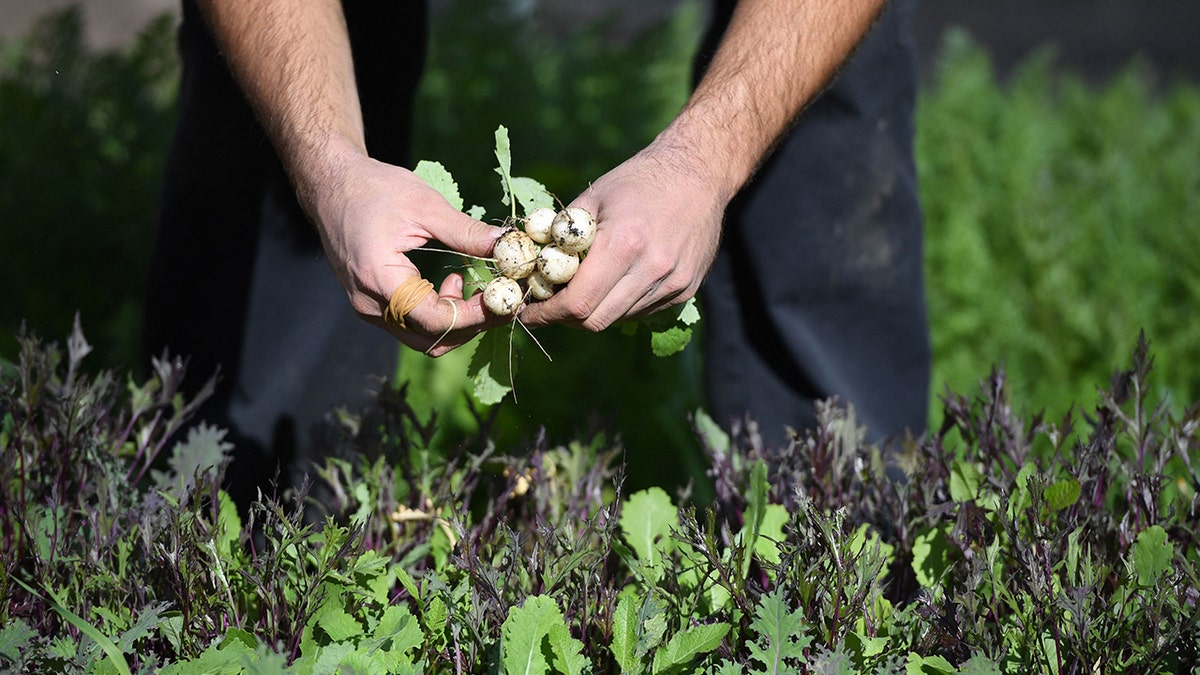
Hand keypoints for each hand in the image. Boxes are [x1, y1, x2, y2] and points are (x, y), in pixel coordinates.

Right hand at [310, 145, 504, 355]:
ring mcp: (368, 307)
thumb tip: (505, 246)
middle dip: (470, 324)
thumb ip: (465, 232)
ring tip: (472, 286)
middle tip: (500, 300)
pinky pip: (410, 324)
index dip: (474, 315)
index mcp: (379, 279)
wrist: (331, 185)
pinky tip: (451, 282)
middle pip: (429, 339)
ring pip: (421, 337)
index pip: (434, 319)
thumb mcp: (424, 205)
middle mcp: (370, 303)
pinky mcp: (372, 303)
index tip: (503, 299)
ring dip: (454, 320)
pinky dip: (437, 314)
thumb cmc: (373, 189)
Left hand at [518, 141, 726, 330]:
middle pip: (596, 321)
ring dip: (594, 311)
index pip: (578, 303)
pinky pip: (642, 311)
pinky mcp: (686, 290)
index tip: (528, 313)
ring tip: (582, 289)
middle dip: (565, 319)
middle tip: (550, 306)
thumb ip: (560, 235)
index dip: (547, 314)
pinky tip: (615, 281)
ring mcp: (673, 283)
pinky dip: (620, 304)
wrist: (698, 173)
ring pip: (619, 319)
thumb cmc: (638, 181)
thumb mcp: (593, 197)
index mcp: (624, 244)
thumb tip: (530, 268)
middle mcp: (652, 269)